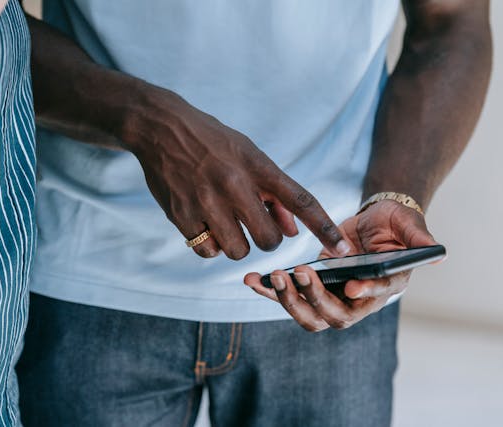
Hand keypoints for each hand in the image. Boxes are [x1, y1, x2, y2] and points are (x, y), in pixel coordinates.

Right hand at [120, 84, 349, 259]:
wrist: (161, 128)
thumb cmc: (212, 142)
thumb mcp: (248, 154)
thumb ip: (273, 192)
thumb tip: (292, 230)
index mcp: (257, 166)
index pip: (300, 200)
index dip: (323, 227)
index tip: (342, 249)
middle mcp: (234, 184)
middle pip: (268, 239)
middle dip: (266, 239)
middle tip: (253, 224)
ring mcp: (206, 201)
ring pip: (238, 250)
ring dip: (237, 244)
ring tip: (225, 222)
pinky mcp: (182, 215)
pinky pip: (208, 251)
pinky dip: (211, 246)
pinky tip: (206, 225)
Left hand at [244, 200, 437, 330]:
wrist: (374, 222)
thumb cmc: (395, 224)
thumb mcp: (409, 223)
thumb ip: (419, 238)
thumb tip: (438, 254)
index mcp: (386, 286)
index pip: (377, 295)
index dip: (366, 293)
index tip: (351, 285)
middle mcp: (359, 300)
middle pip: (335, 315)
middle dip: (313, 297)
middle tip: (295, 273)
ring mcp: (334, 298)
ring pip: (308, 314)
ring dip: (286, 299)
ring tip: (268, 278)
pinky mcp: (312, 289)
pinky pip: (290, 297)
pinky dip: (270, 290)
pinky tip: (252, 280)